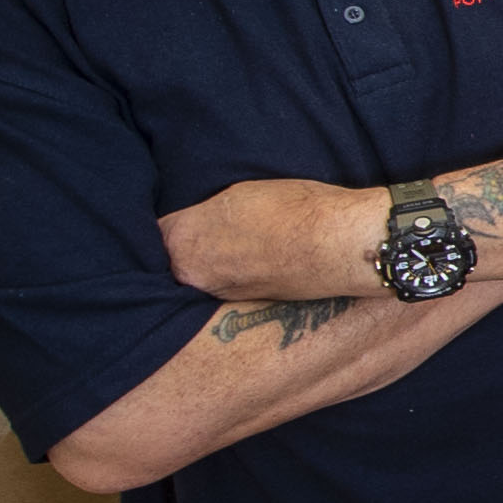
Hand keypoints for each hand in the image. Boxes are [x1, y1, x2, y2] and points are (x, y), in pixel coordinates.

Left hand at [158, 176, 379, 301]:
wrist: (343, 246)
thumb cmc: (296, 211)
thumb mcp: (238, 195)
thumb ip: (206, 214)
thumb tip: (197, 223)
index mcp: (182, 245)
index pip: (159, 233)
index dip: (180, 221)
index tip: (193, 215)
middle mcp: (194, 278)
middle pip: (180, 258)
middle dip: (195, 245)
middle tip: (222, 228)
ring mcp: (222, 296)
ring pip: (207, 274)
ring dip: (220, 261)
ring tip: (250, 242)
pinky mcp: (251, 308)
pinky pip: (233, 285)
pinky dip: (244, 273)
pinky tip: (266, 256)